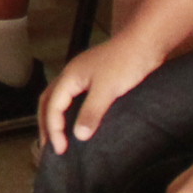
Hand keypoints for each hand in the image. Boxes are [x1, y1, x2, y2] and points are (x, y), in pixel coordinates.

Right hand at [43, 30, 164, 150]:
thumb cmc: (126, 62)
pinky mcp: (96, 78)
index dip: (53, 129)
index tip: (61, 150)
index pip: (52, 106)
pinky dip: (69, 111)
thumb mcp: (107, 90)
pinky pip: (74, 97)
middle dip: (46, 123)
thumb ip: (91, 112)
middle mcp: (72, 74)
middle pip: (49, 101)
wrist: (146, 42)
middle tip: (48, 146)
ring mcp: (83, 75)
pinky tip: (77, 120)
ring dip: (55, 117)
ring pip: (60, 98)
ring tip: (58, 136)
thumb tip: (79, 136)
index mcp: (70, 76)